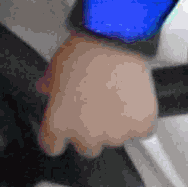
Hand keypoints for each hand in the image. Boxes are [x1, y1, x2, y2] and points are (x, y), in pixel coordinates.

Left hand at [36, 33, 157, 156]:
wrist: (115, 39)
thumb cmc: (84, 52)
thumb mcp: (54, 68)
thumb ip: (48, 87)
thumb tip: (46, 88)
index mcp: (59, 124)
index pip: (52, 146)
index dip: (58, 136)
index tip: (64, 128)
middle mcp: (86, 136)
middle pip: (87, 147)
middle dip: (90, 131)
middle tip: (94, 107)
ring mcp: (115, 134)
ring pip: (115, 139)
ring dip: (115, 125)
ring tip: (115, 97)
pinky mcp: (141, 127)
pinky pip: (141, 131)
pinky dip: (139, 119)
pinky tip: (132, 101)